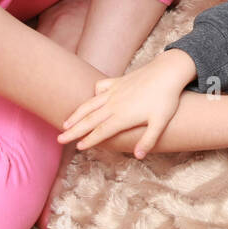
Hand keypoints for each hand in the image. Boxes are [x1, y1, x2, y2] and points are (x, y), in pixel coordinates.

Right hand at [57, 49, 195, 157]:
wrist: (167, 72)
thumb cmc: (166, 99)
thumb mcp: (160, 122)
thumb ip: (148, 140)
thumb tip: (138, 156)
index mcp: (122, 116)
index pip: (102, 131)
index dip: (90, 140)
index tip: (78, 147)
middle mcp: (114, 104)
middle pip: (90, 120)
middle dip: (74, 131)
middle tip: (60, 139)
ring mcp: (114, 91)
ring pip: (90, 105)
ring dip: (77, 114)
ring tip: (65, 123)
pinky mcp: (118, 81)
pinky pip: (100, 87)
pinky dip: (93, 94)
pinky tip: (91, 99)